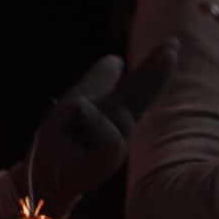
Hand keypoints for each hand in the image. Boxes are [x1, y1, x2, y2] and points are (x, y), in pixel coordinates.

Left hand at [26, 40, 178, 207]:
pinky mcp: (109, 159)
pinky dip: (96, 120)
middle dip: (156, 70)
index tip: (173, 45)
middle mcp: (120, 124)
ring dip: (101, 106)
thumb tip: (116, 59)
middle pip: (141, 94)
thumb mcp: (76, 101)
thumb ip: (98, 83)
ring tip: (78, 108)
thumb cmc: (61, 139)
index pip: (138, 84)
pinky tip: (82, 108)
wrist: (45, 173)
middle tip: (173, 46)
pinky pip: (111, 134)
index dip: (154, 65)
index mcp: (115, 109)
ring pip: (122, 112)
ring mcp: (117, 142)